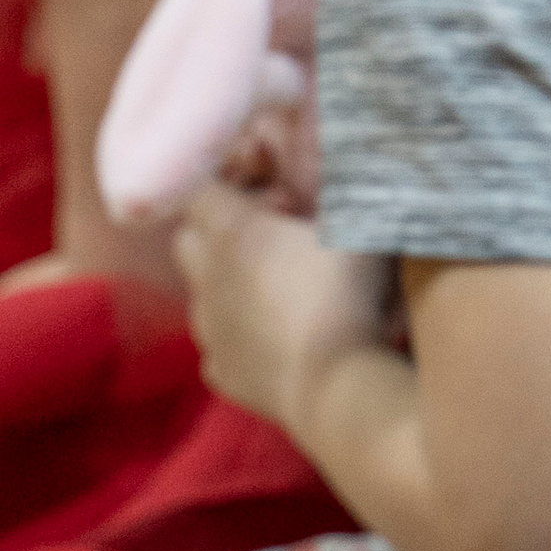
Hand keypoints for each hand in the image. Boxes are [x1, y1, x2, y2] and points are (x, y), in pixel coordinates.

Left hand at [172, 183, 389, 430]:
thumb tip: (358, 162)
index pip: (199, 190)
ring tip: (276, 292)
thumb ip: (352, 191)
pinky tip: (274, 340)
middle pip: (186, 239)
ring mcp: (209, 329)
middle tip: (270, 238)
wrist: (335, 388)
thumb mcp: (363, 228)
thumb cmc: (347, 297)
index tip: (275, 198)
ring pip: (198, 294)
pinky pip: (217, 346)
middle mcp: (208, 278)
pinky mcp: (221, 372)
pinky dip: (237, 337)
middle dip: (216, 230)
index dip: (233, 186)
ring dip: (226, 286)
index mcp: (234, 234)